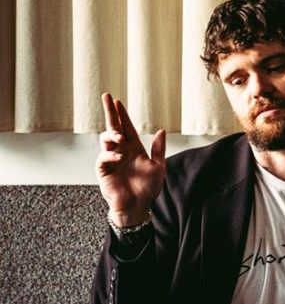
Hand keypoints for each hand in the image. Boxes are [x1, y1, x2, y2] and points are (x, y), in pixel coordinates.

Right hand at [97, 93, 165, 225]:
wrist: (138, 206)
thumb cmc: (148, 188)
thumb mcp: (158, 167)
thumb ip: (159, 149)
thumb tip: (162, 130)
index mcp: (134, 148)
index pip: (126, 127)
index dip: (122, 114)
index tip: (117, 101)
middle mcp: (121, 150)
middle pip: (113, 127)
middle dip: (110, 112)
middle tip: (106, 97)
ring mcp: (111, 159)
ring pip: (106, 140)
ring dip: (112, 135)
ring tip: (120, 137)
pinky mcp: (103, 170)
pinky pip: (103, 158)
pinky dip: (111, 155)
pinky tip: (119, 156)